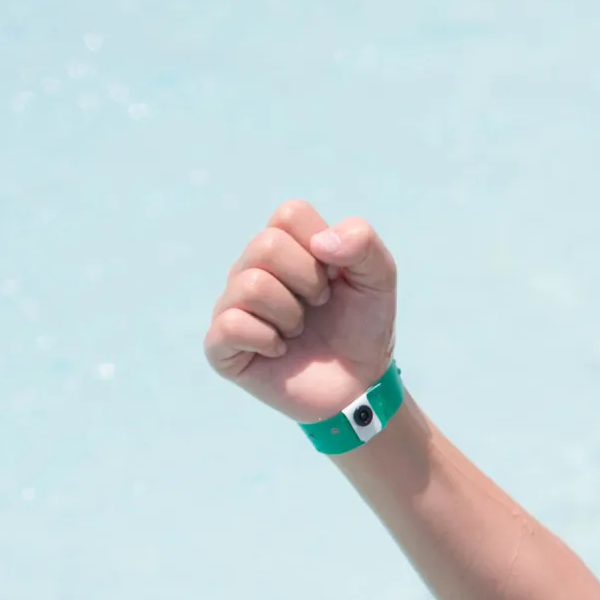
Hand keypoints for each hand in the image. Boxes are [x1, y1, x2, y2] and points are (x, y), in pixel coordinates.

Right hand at [202, 199, 396, 421]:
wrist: (360, 385)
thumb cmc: (363, 328)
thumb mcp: (379, 278)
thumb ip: (363, 241)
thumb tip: (321, 242)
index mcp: (284, 245)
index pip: (289, 214)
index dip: (321, 247)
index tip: (334, 278)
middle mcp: (251, 269)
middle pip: (267, 245)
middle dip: (309, 281)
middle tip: (318, 306)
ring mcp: (232, 305)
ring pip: (251, 285)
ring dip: (291, 314)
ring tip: (299, 330)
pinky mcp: (221, 344)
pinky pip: (231, 325)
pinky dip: (267, 340)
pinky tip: (279, 351)